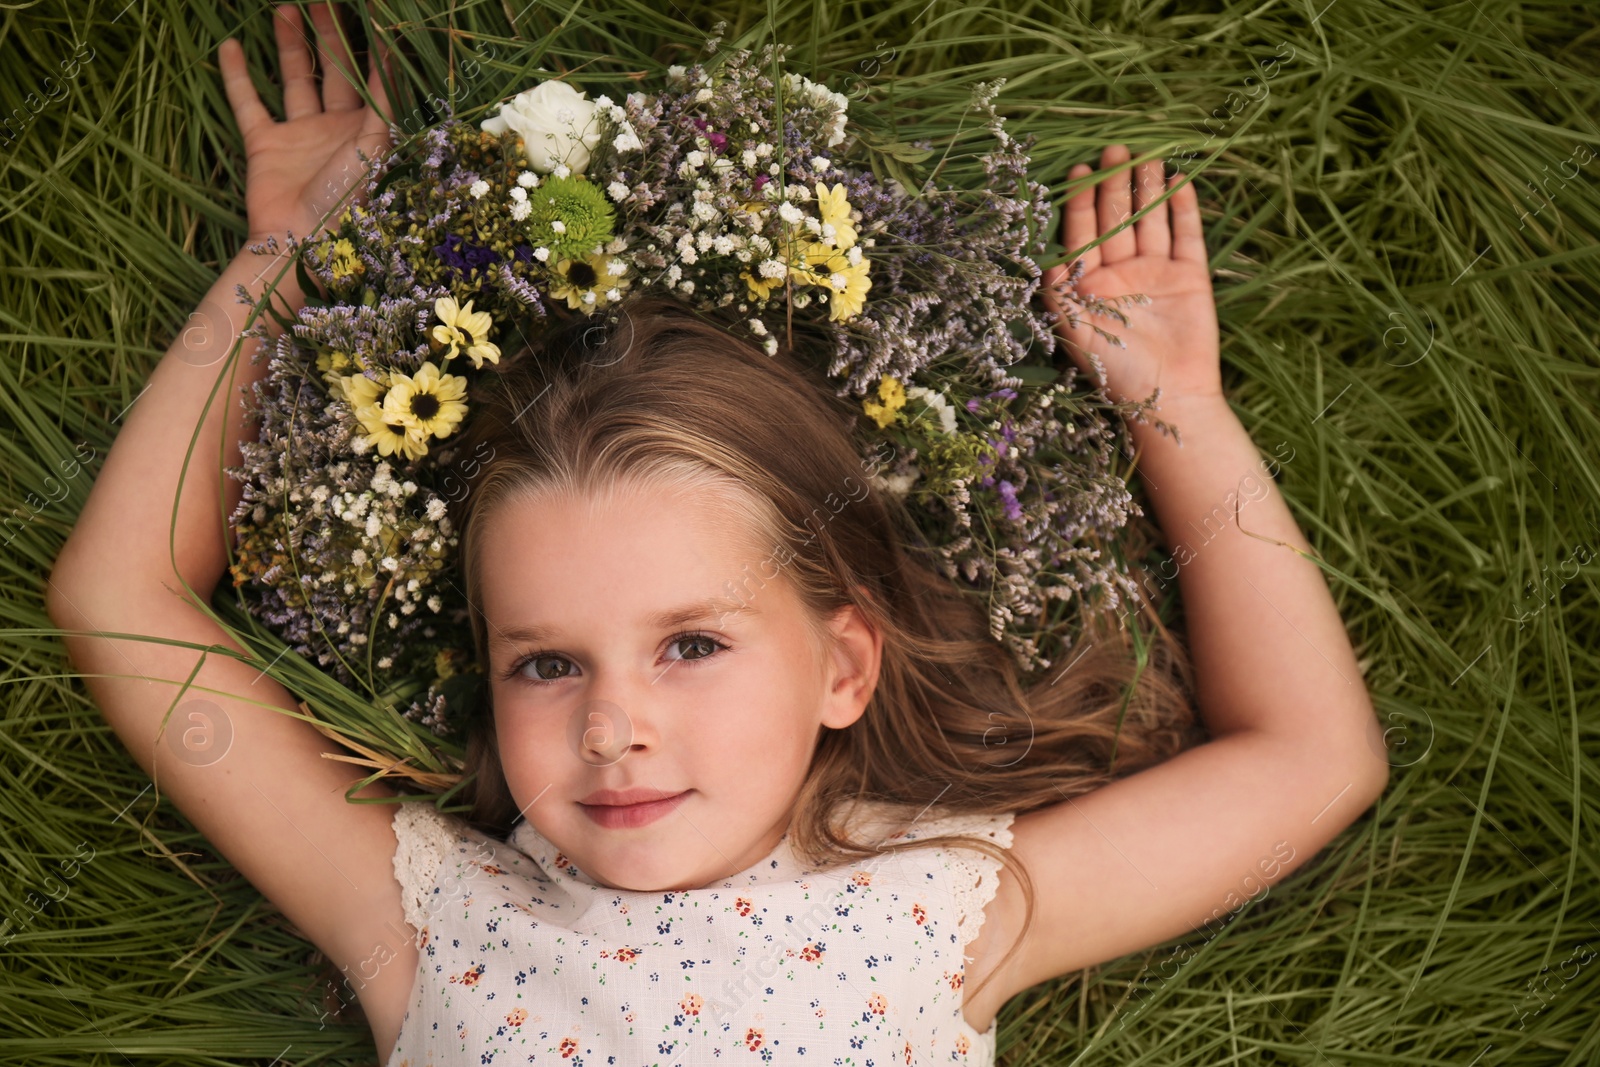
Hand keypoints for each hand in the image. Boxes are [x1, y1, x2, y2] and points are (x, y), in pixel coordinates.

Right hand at [219, 3, 392, 242]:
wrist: (304, 243)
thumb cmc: (349, 201)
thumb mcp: (375, 148)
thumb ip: (381, 102)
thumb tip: (388, 54)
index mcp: (368, 131)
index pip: (371, 78)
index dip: (371, 46)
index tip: (370, 9)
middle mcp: (335, 129)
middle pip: (333, 71)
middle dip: (329, 34)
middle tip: (322, 0)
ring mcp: (298, 135)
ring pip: (294, 78)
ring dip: (290, 44)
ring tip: (284, 8)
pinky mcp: (264, 144)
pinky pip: (248, 103)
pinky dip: (237, 76)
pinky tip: (228, 45)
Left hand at [1041, 144, 1222, 408]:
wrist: (1169, 399)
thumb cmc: (1115, 370)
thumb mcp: (1073, 328)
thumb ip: (1058, 288)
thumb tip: (1043, 250)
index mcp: (1089, 285)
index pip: (1082, 232)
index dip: (1080, 200)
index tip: (1079, 169)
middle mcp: (1121, 274)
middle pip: (1116, 218)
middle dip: (1113, 183)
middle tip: (1114, 148)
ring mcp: (1157, 272)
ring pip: (1150, 219)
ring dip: (1146, 188)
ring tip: (1144, 154)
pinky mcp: (1191, 277)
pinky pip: (1187, 234)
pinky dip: (1183, 208)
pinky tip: (1178, 180)